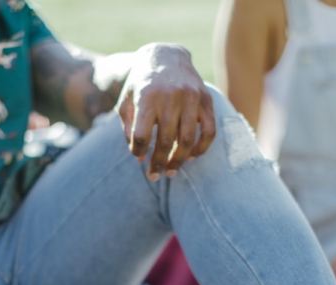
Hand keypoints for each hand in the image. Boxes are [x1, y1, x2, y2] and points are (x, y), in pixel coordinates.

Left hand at [117, 43, 215, 180]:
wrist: (165, 57)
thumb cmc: (141, 85)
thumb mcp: (127, 102)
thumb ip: (129, 129)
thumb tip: (140, 158)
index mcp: (146, 96)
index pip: (142, 135)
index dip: (138, 151)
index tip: (138, 157)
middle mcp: (170, 96)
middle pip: (165, 141)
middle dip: (159, 163)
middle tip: (154, 175)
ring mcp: (191, 98)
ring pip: (187, 140)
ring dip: (179, 160)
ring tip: (172, 171)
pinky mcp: (206, 100)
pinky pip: (209, 131)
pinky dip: (202, 148)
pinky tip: (192, 157)